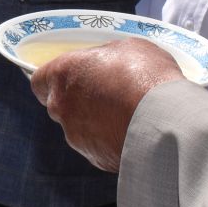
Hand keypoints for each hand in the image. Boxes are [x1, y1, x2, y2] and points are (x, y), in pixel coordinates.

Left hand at [29, 37, 184, 171]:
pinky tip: (134, 132)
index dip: (55, 80)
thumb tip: (106, 64)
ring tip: (127, 114)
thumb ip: (107, 57)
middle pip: (60, 105)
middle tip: (107, 94)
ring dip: (96, 122)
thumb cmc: (146, 76)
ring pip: (79, 128)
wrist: (167, 122)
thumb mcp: (128, 48)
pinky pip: (98, 147)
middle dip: (79, 100)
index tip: (71, 78)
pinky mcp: (95, 158)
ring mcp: (76, 136)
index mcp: (63, 75)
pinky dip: (111, 141)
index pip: (40, 80)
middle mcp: (61, 107)